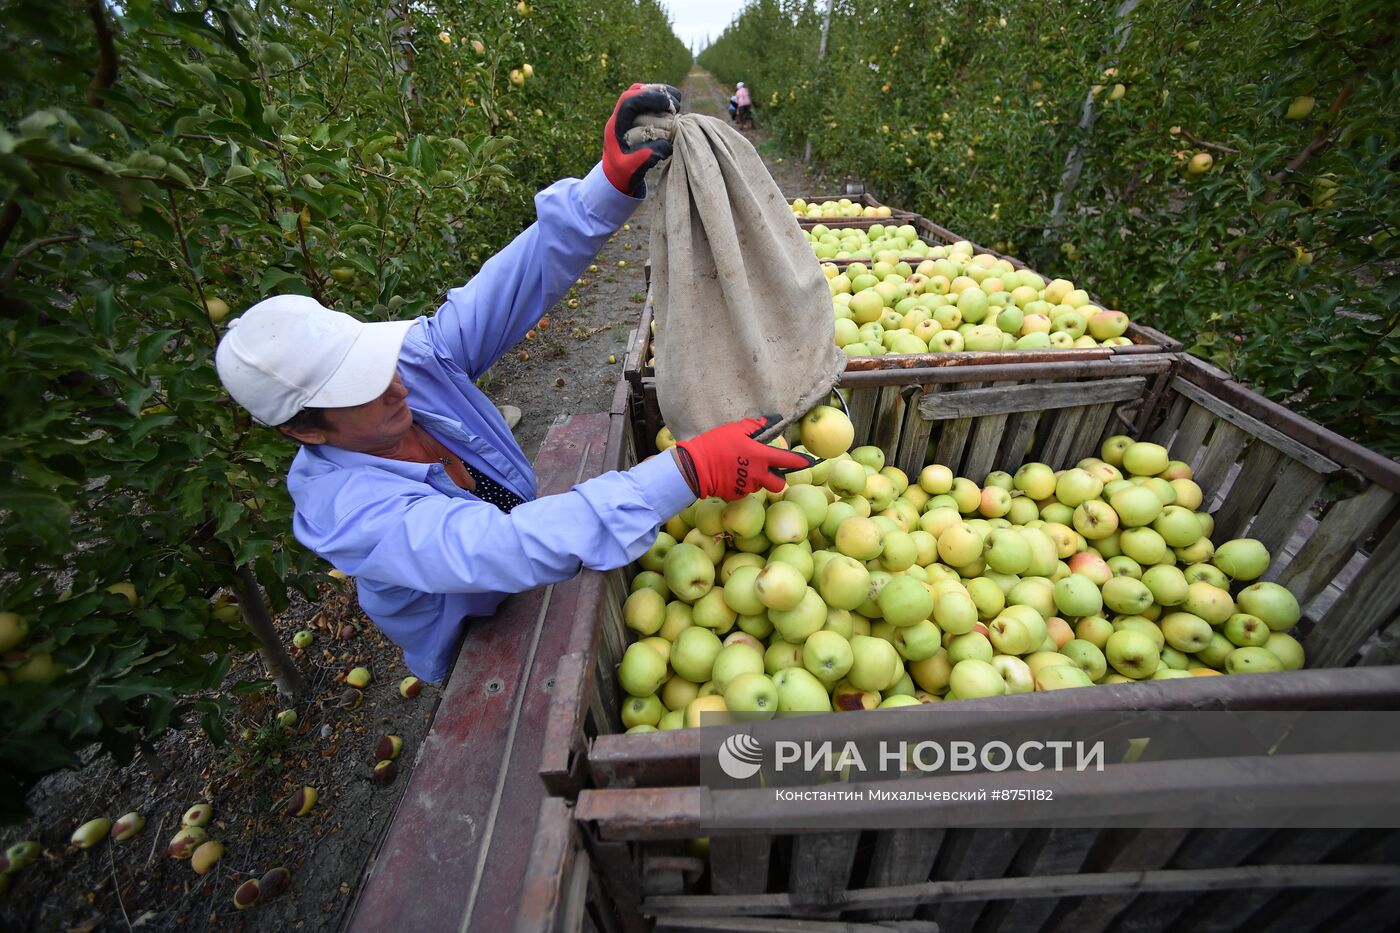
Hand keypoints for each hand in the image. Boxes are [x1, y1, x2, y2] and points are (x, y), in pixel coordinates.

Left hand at [603, 83, 681, 194]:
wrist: (616, 174)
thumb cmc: (622, 172)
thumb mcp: (630, 169)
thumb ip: (645, 157)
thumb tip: (666, 144)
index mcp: (616, 126)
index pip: (628, 101)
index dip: (648, 97)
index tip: (667, 105)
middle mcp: (622, 115)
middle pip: (636, 90)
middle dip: (657, 92)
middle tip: (674, 105)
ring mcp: (630, 114)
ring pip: (644, 91)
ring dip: (662, 94)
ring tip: (677, 105)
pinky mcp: (639, 116)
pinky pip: (651, 100)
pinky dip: (664, 100)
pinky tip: (675, 108)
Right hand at [673, 415, 817, 500]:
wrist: (695, 467)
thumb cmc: (716, 443)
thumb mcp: (736, 429)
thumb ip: (757, 425)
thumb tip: (774, 419)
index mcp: (761, 456)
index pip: (788, 461)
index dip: (801, 462)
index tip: (810, 461)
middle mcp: (758, 474)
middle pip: (778, 483)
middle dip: (777, 479)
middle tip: (767, 470)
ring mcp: (747, 487)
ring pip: (760, 486)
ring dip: (756, 479)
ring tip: (740, 468)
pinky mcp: (736, 495)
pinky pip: (745, 490)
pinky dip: (741, 484)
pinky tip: (729, 476)